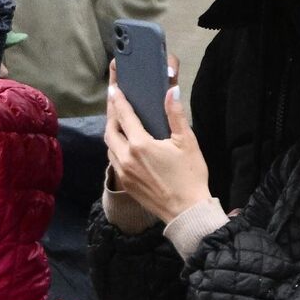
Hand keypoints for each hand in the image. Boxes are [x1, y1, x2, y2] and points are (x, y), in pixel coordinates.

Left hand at [105, 55, 210, 223]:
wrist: (186, 211)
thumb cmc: (190, 175)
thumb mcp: (187, 142)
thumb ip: (175, 115)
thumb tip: (171, 91)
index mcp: (140, 144)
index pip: (124, 115)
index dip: (118, 100)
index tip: (114, 88)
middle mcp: (126, 157)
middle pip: (110, 130)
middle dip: (111, 115)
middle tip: (115, 103)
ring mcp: (124, 172)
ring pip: (109, 147)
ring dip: (112, 132)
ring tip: (119, 123)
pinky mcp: (126, 184)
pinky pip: (114, 161)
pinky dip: (115, 148)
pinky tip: (124, 146)